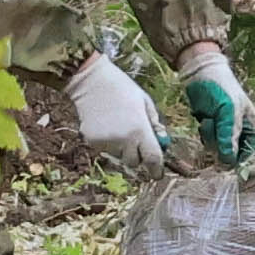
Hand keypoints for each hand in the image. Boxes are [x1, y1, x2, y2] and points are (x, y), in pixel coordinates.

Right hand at [61, 49, 167, 168]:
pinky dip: (108, 143)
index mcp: (140, 129)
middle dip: (137, 155)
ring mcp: (106, 142)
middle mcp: (123, 140)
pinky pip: (105, 150)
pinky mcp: (92, 141)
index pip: (152, 159)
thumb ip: (155, 124)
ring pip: (118, 156)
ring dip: (122, 149)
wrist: (91, 81)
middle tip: (135, 139)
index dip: (156, 170)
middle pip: (134, 162)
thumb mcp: (145, 102)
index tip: (157, 174)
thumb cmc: (122, 88)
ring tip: (118, 126)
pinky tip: (106, 125)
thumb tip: (163, 143)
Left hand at [170, 42, 254, 164]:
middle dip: (222, 144)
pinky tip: (204, 119)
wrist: (201, 74)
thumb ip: (229, 136)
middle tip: (217, 129)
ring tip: (210, 119)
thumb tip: (229, 161)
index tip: (229, 160)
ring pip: (218, 148)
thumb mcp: (228, 112)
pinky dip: (205, 133)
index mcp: (252, 125)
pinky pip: (208, 141)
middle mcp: (240, 130)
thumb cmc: (221, 88)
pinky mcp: (211, 129)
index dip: (243, 158)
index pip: (252, 151)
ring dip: (211, 136)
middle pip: (233, 153)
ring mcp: (224, 130)